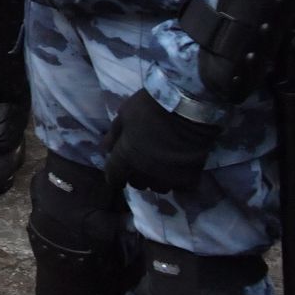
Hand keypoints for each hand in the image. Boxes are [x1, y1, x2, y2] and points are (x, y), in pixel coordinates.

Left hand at [103, 89, 221, 193]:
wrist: (186, 106)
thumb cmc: (150, 107)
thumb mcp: (124, 113)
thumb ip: (114, 134)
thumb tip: (105, 149)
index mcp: (126, 156)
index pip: (114, 177)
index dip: (115, 175)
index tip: (118, 170)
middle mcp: (145, 172)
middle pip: (137, 184)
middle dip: (136, 175)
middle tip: (141, 162)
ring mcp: (168, 177)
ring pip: (158, 188)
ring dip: (156, 179)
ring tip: (161, 167)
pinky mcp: (189, 178)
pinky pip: (181, 188)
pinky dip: (179, 181)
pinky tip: (180, 169)